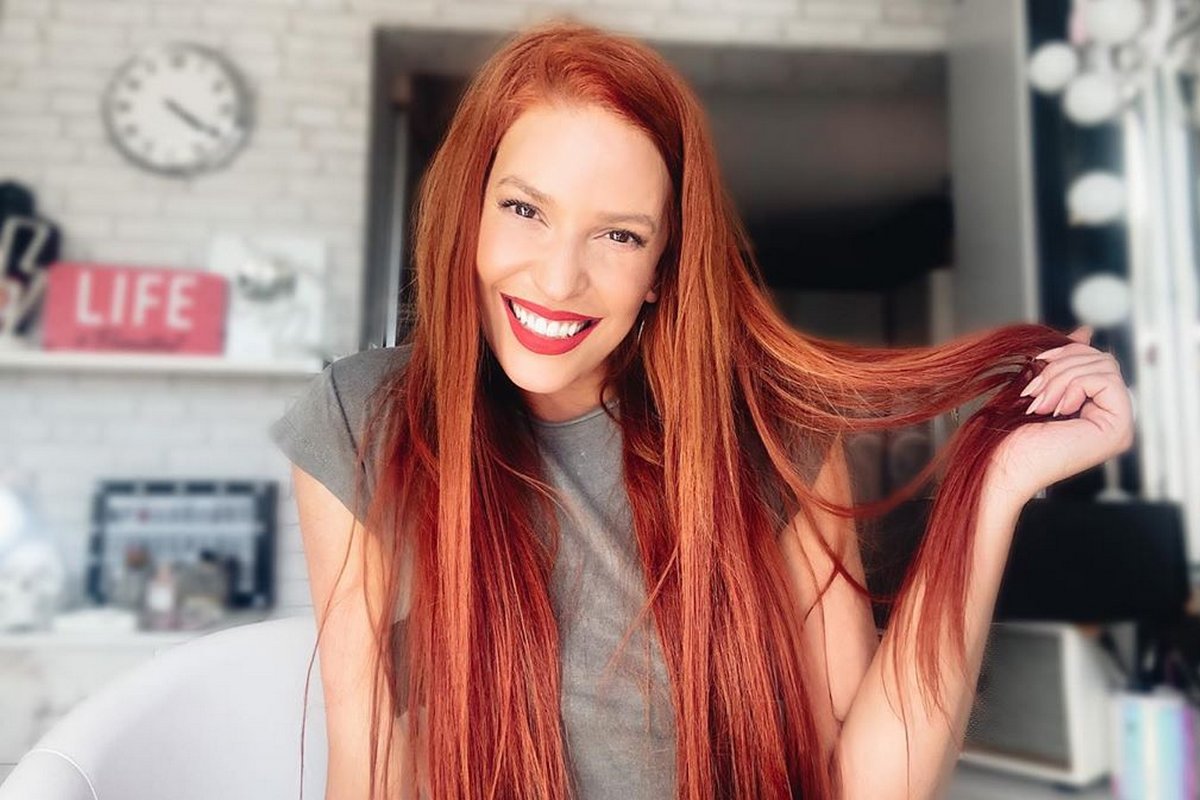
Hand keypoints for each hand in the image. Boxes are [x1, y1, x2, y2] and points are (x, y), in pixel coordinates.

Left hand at [988, 326, 1135, 503]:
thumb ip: (1064, 361)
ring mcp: (1119, 425)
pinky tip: (1057, 409)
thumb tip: (1085, 331)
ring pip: (1104, 365)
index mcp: (1095, 407)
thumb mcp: (1041, 385)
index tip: (1038, 364)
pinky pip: (1105, 379)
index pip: (1096, 359)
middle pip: (1102, 359)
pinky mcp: (1118, 428)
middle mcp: (1112, 417)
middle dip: (1062, 365)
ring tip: (1041, 403)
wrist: (1003, 465)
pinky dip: (1074, 385)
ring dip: (1062, 377)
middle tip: (1035, 391)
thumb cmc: (1011, 435)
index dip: (1067, 353)